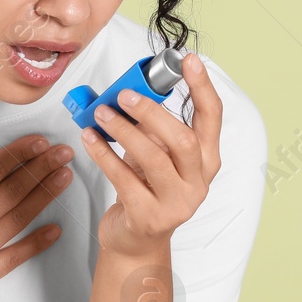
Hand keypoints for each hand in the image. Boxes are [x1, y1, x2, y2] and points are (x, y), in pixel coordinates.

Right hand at [0, 125, 75, 301]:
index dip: (18, 153)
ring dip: (44, 196)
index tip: (38, 140)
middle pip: (14, 190)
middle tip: (64, 151)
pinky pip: (16, 257)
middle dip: (41, 168)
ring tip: (65, 177)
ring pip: (19, 218)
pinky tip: (56, 231)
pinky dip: (37, 243)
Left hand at [78, 52, 223, 257]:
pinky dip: (103, 155)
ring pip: (154, 158)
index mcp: (206, 160)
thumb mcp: (156, 156)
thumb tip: (130, 91)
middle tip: (123, 94)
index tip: (188, 61)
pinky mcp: (149, 217)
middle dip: (152, 112)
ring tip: (101, 114)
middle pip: (183, 139)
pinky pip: (124, 178)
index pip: (212, 117)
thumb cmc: (146, 189)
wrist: (136, 241)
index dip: (202, 87)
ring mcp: (177, 203)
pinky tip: (89, 139)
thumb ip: (152, 127)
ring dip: (123, 131)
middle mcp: (198, 182)